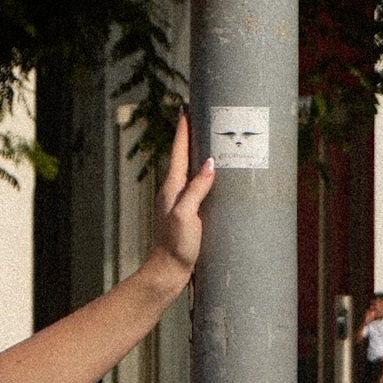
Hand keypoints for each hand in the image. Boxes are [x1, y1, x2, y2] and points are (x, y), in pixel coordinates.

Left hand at [148, 113, 215, 281]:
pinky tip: (214, 178)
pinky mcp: (187, 214)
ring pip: (190, 171)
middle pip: (183, 157)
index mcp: (172, 188)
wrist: (168, 272)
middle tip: (201, 117)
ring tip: (210, 140)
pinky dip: (204, 174)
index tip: (186, 110)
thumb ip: (196, 190)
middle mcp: (173, 192)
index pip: (179, 152)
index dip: (183, 131)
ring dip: (198, 154)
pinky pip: (197, 186)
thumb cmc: (175, 246)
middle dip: (191, 137)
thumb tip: (210, 163)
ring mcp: (179, 203)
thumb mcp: (186, 216)